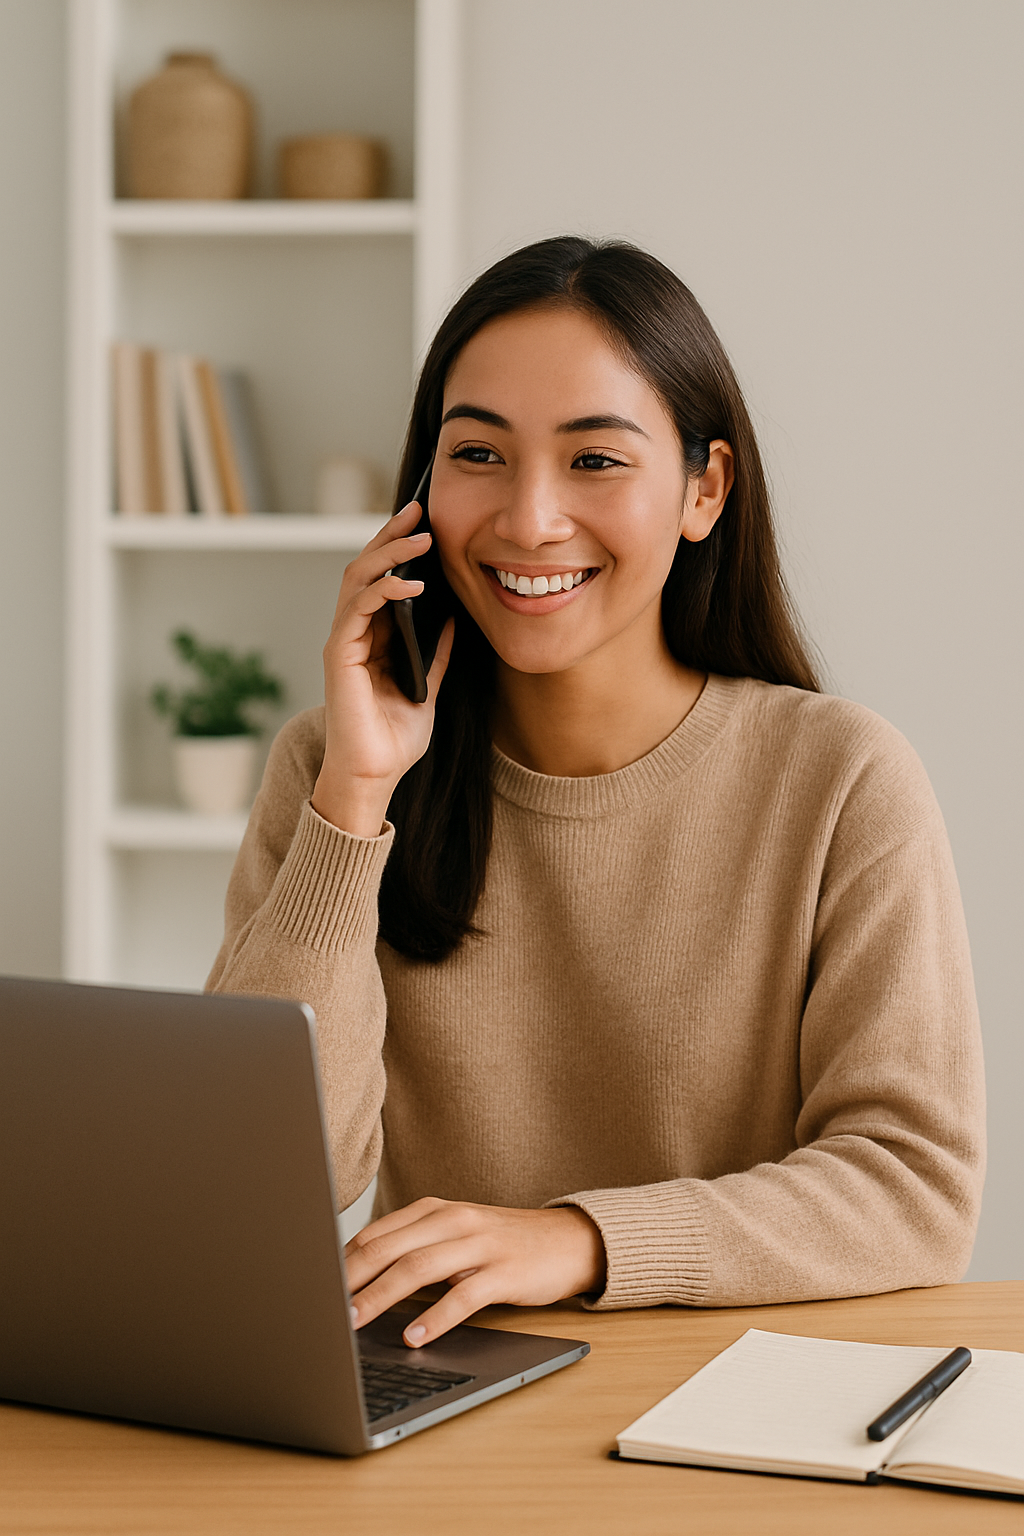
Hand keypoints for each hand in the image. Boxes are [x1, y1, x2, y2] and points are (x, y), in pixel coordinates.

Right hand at [311, 501, 453, 836]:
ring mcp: (343, 642)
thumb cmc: (395, 739)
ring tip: (420, 538)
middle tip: (418, 510)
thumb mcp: (428, 687)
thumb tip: (452, 616)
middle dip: (390, 536)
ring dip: (388, 554)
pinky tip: (410, 584)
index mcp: (371, 638)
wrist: (374, 777)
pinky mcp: (339, 656)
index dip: (398, 549)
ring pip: (357, 580)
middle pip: (364, 568)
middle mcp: (352, 634)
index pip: (380, 579)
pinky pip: (357, 609)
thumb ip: (434, 652)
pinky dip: (382, 590)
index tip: (424, 522)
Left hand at [345, 1197, 606, 1345]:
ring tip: (354, 1322)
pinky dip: (435, 1317)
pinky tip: (415, 1337)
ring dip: (381, 1297)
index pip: (375, 1233)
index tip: (315, 1288)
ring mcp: (480, 1245)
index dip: (342, 1262)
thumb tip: (357, 1282)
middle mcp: (453, 1220)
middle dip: (351, 1280)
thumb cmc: (500, 1244)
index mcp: (434, 1210)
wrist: (565, 1241)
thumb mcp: (453, 1236)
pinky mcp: (504, 1272)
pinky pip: (464, 1296)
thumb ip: (412, 1249)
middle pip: (389, 1248)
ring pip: (418, 1268)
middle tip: (322, 1309)